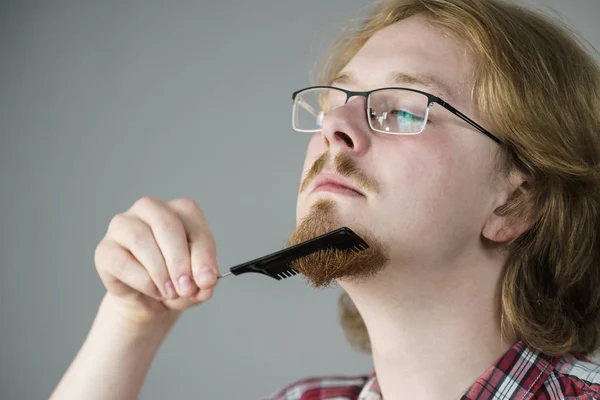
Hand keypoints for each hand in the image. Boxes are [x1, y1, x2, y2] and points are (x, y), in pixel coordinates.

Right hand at [94, 197, 218, 324]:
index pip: (193, 223)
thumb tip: (205, 282)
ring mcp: (122, 226)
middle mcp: (150, 209)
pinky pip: (122, 262)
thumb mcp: (198, 282)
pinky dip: (143, 281)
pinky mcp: (105, 250)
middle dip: (179, 260)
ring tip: (170, 292)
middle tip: (186, 288)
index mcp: (180, 210)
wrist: (150, 301)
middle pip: (166, 224)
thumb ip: (204, 280)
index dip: (203, 254)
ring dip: (160, 271)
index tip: (207, 281)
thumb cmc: (177, 281)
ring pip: (141, 239)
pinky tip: (153, 291)